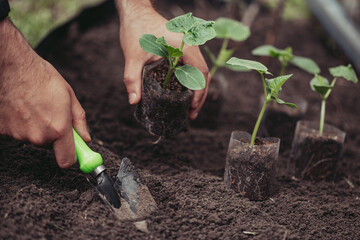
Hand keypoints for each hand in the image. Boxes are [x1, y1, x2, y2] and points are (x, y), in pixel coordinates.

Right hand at [0, 19, 90, 167]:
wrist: (11, 66)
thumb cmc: (41, 77)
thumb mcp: (69, 96)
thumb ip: (79, 121)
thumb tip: (85, 138)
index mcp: (58, 129)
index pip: (67, 160)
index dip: (72, 157)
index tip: (74, 152)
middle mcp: (38, 136)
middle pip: (49, 145)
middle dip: (52, 133)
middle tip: (49, 112)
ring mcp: (18, 134)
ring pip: (32, 137)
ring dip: (35, 126)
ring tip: (33, 104)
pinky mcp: (3, 130)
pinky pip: (16, 131)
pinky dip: (19, 122)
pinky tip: (20, 106)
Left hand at [115, 0, 210, 119]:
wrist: (136, 11)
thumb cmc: (136, 29)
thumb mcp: (132, 56)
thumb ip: (132, 78)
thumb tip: (134, 101)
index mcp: (184, 47)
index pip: (200, 73)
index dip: (199, 93)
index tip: (192, 108)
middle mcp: (191, 46)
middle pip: (204, 75)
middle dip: (200, 96)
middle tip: (191, 114)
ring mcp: (189, 47)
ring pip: (199, 71)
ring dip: (196, 90)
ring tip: (189, 107)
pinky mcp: (183, 49)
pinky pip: (192, 67)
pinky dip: (190, 81)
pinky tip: (183, 93)